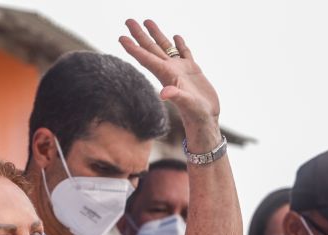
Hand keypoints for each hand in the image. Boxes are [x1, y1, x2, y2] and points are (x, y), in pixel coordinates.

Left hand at [119, 19, 219, 137]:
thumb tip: (164, 93)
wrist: (206, 121)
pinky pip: (185, 53)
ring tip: (147, 21)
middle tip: (128, 20)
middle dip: (140, 35)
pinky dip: (180, 44)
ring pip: (166, 48)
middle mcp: (170, 71)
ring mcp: (181, 70)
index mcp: (166, 76)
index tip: (121, 37)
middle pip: (151, 49)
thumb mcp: (187, 105)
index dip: (133, 48)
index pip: (146, 58)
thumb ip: (176, 97)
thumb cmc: (196, 115)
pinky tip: (176, 36)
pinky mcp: (193, 71)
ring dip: (156, 35)